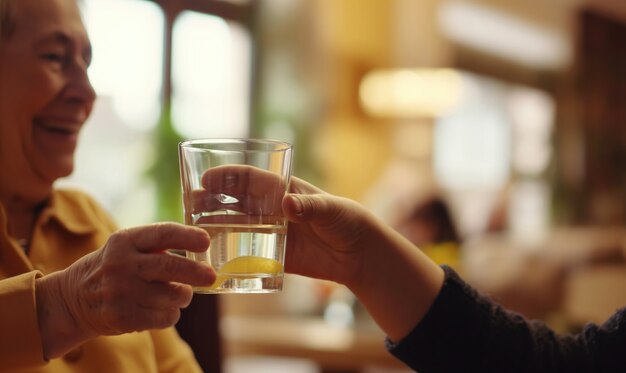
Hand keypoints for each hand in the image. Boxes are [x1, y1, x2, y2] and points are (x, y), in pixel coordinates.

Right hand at [37, 222, 214, 357]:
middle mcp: (121, 264)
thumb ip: (156, 245)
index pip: (162, 233)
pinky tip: (161, 308)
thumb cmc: (111, 268)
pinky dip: (171, 313)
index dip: (187, 237)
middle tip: (211, 276)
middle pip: (170, 267)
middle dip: (196, 272)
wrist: (72, 301)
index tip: (205, 242)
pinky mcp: (124, 317)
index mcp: (124, 241)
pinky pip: (166, 316)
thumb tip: (200, 249)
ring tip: (178, 293)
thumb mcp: (125, 247)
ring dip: (183, 295)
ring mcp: (121, 292)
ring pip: (173, 295)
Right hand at [198, 165, 376, 285]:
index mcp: (284, 190)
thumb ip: (310, 206)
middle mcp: (272, 210)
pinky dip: (231, 255)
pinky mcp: (275, 257)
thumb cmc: (347, 220)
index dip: (228, 178)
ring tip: (195, 228)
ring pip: (237, 226)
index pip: (251, 179)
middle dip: (213, 200)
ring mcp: (272, 233)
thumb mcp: (331, 210)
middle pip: (237, 202)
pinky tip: (213, 258)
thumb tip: (286, 204)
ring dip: (216, 225)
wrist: (358, 254)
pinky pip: (248, 254)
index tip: (207, 180)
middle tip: (191, 203)